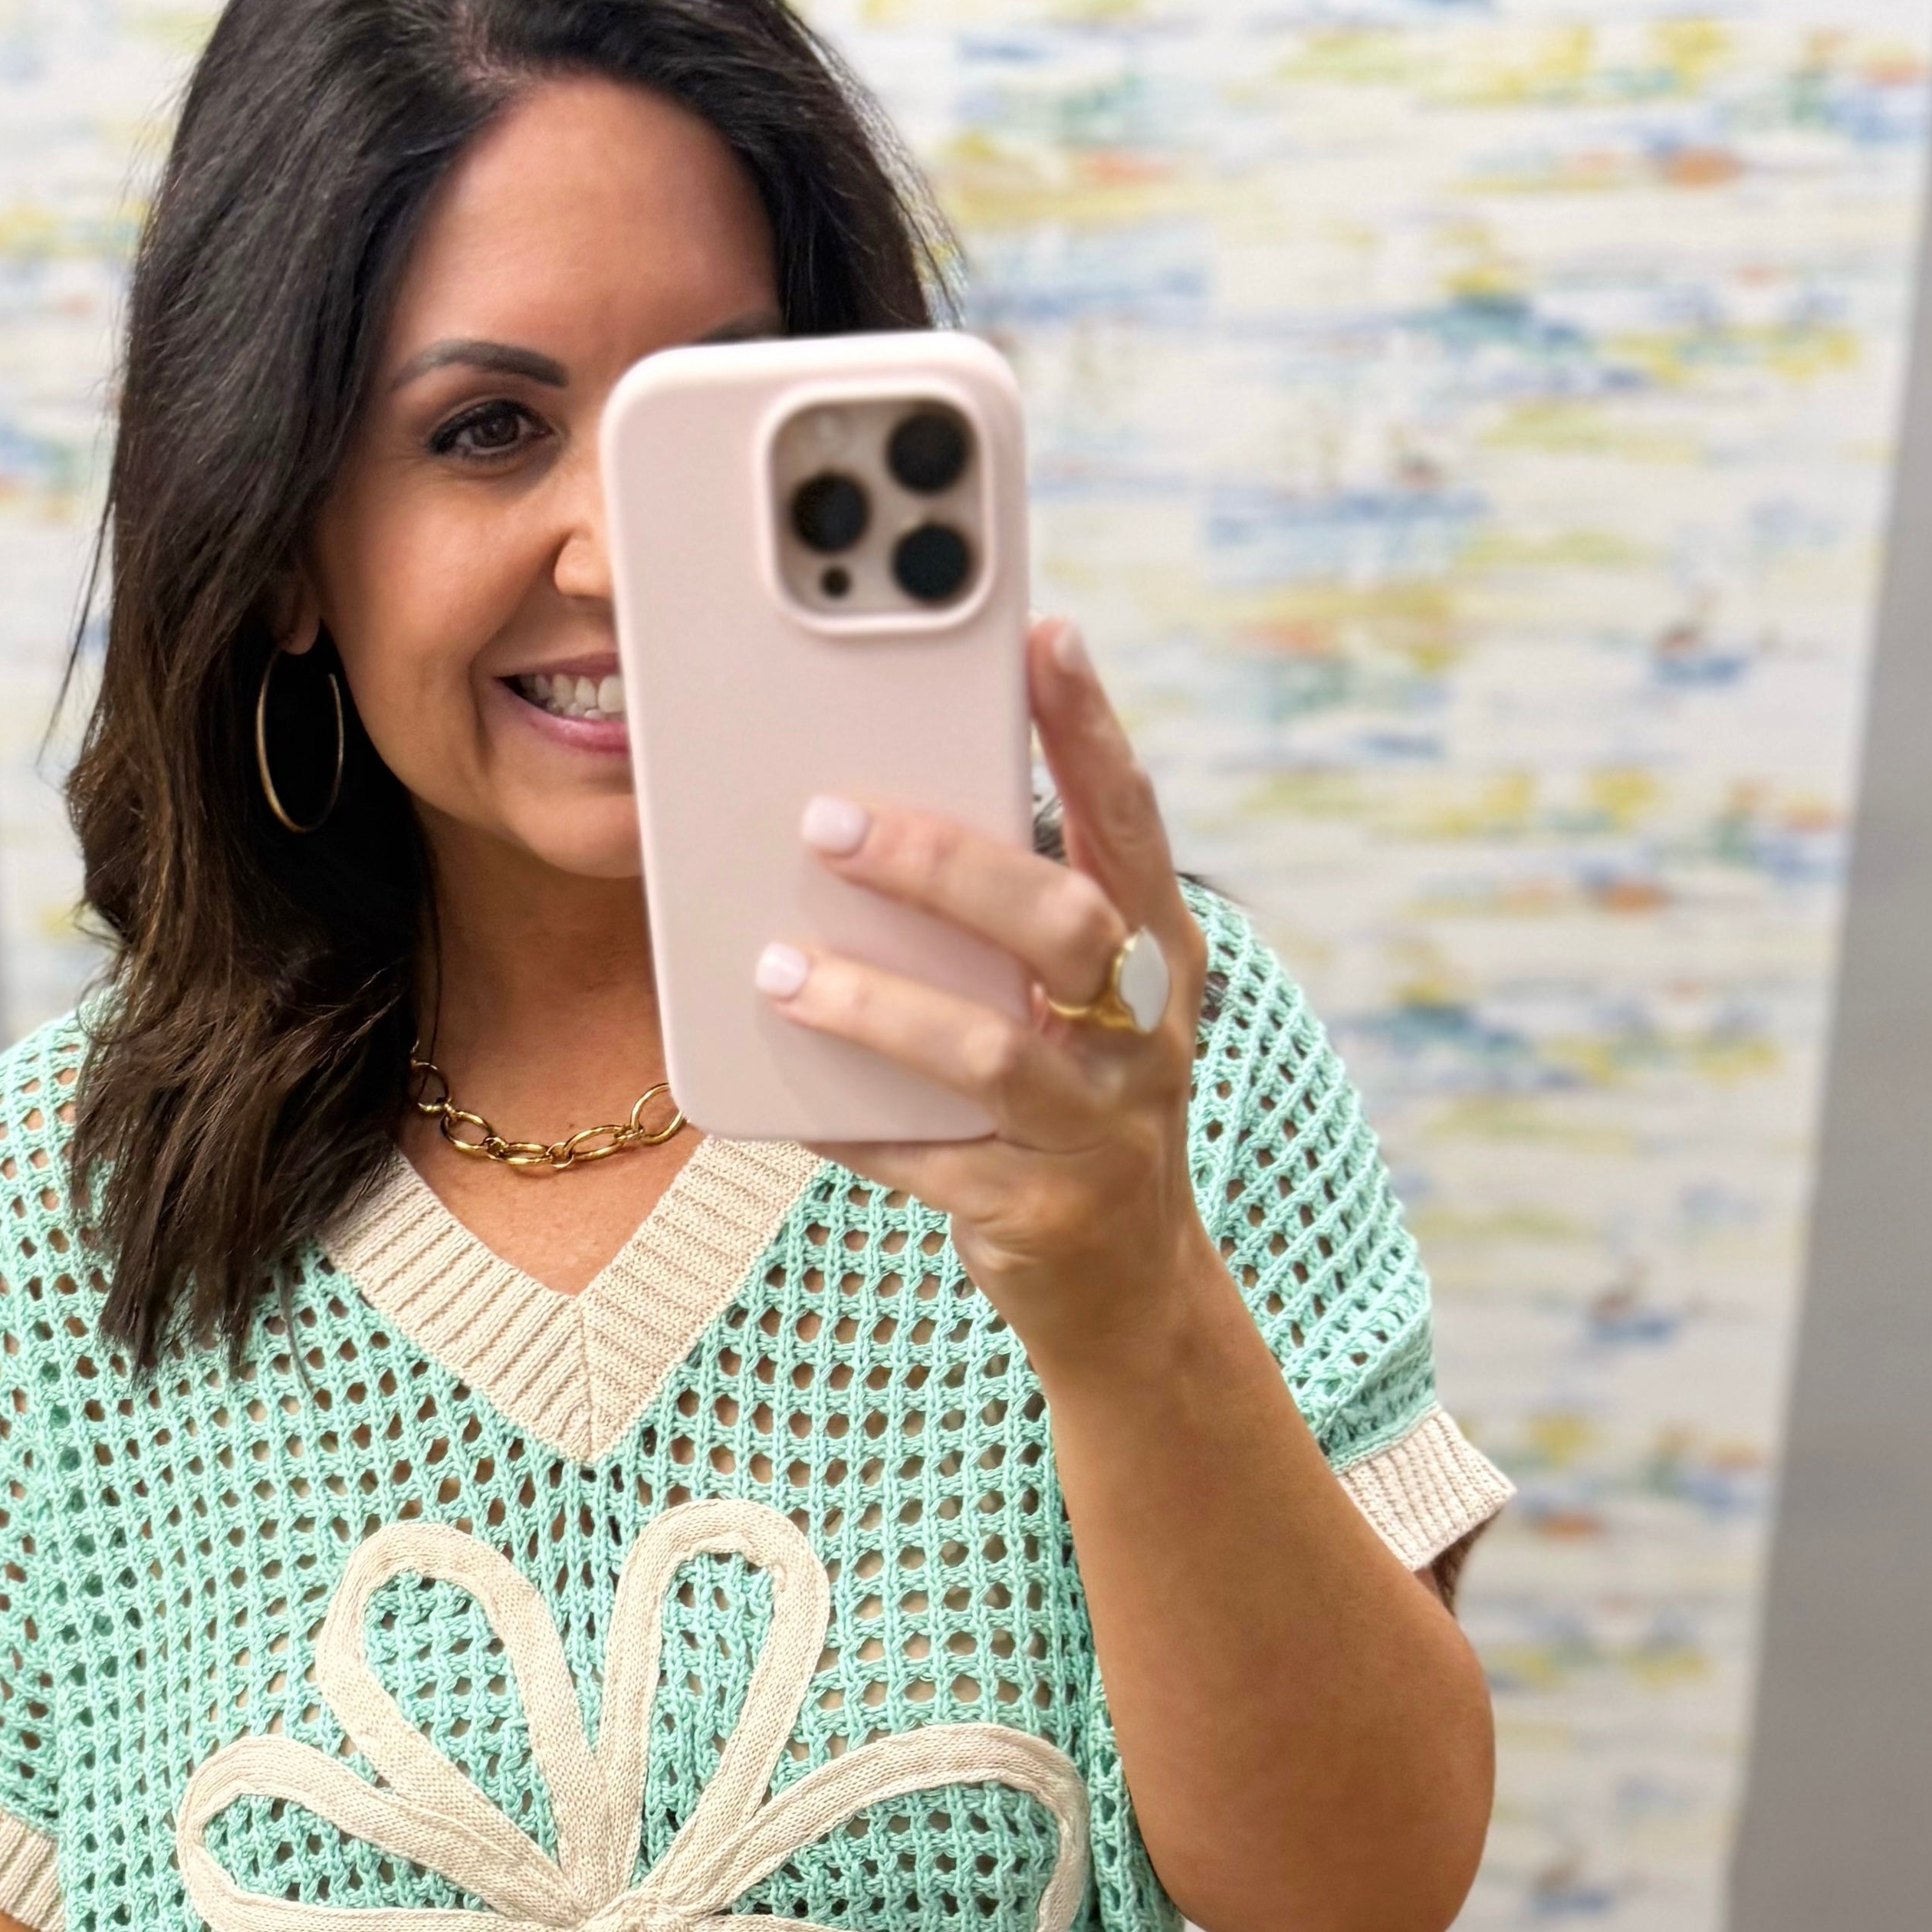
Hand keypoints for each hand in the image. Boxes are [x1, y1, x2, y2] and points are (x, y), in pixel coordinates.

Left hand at [755, 616, 1212, 1375]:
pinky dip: (852, 1127)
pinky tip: (787, 1101)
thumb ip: (1005, 931)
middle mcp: (1142, 1036)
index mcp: (1155, 959)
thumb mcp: (1071, 1011)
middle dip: (945, 864)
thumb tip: (866, 822)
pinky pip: (925, 1161)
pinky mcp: (1039, 1213)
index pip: (1131, 822)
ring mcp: (1098, 1130)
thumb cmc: (1071, 1112)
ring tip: (776, 971)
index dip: (1092, 729)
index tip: (1043, 638)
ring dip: (874, 1004)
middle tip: (831, 820)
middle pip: (1062, 923)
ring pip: (988, 1049)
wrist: (1128, 1293)